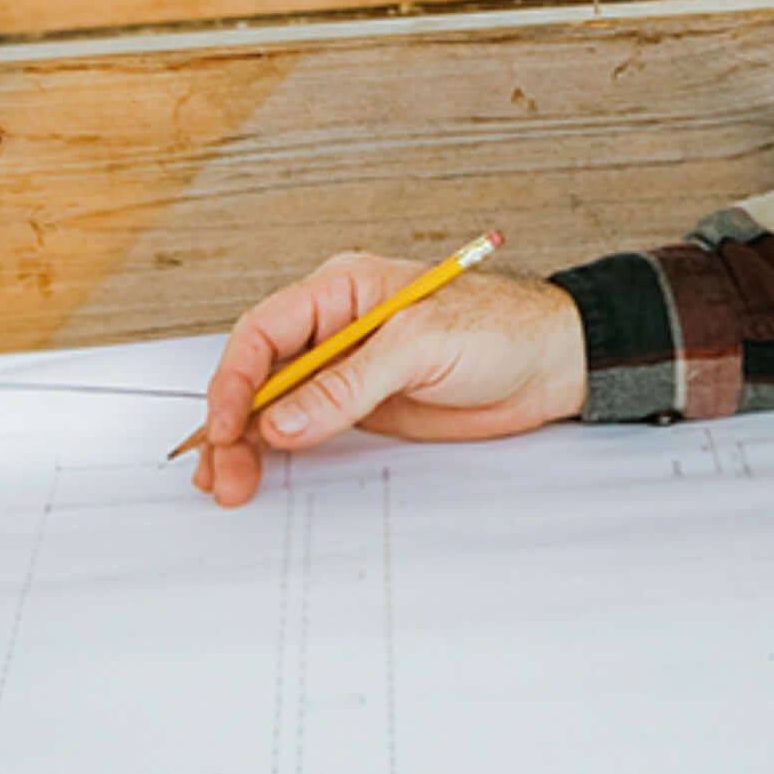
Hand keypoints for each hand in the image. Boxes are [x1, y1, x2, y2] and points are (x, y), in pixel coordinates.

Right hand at [186, 255, 590, 506]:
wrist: (549, 365)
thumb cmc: (501, 329)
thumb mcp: (422, 347)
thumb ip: (350, 385)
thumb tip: (285, 421)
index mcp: (341, 289)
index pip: (264, 330)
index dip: (236, 379)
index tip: (227, 426)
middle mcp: (333, 327)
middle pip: (258, 373)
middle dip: (233, 422)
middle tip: (224, 471)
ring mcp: (343, 369)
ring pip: (273, 405)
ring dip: (246, 444)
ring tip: (230, 484)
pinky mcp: (359, 405)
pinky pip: (303, 427)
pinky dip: (275, 451)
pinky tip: (258, 473)